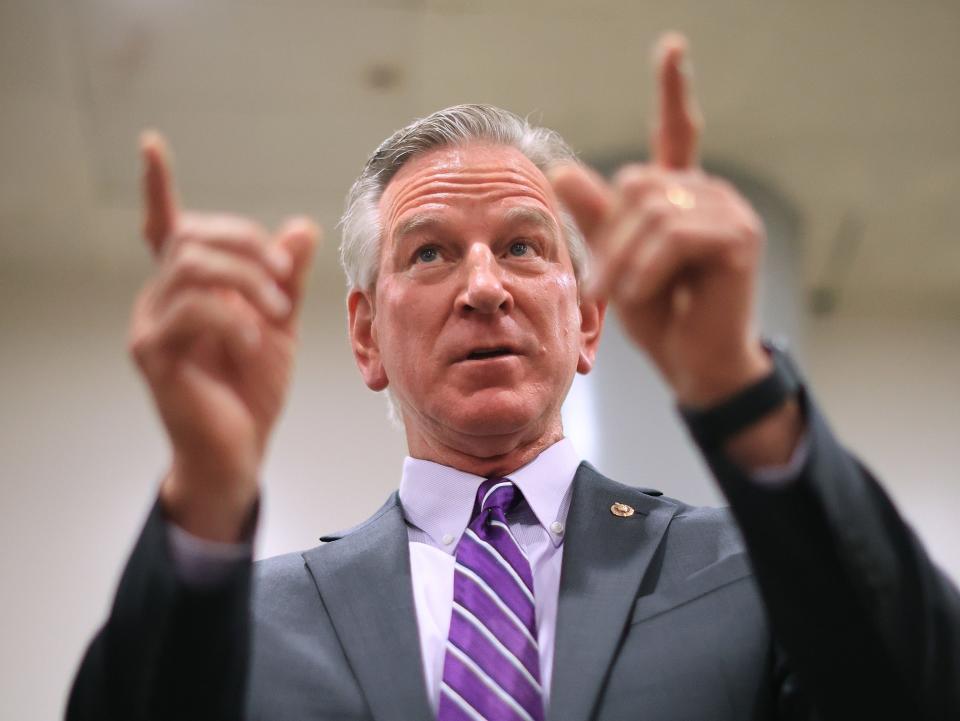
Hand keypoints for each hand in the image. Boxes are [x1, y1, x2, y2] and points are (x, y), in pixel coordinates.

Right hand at [129, 132, 318, 540]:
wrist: (238, 451)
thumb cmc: (252, 389)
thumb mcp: (279, 325)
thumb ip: (286, 279)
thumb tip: (301, 227)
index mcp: (188, 288)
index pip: (166, 228)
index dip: (158, 188)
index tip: (152, 145)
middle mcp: (161, 298)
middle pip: (192, 237)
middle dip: (248, 247)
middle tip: (285, 281)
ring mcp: (152, 324)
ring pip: (193, 266)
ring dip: (248, 282)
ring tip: (277, 314)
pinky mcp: (154, 354)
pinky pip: (193, 310)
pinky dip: (234, 319)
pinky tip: (254, 344)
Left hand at [551, 33, 770, 407]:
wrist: (695, 364)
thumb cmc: (659, 314)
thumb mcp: (615, 259)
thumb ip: (595, 216)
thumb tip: (561, 167)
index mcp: (680, 194)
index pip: (677, 130)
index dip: (672, 89)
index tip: (671, 46)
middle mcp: (708, 193)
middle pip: (637, 182)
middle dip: (610, 233)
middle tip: (603, 280)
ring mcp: (728, 211)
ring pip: (651, 210)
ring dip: (622, 256)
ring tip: (617, 293)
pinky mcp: (737, 238)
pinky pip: (673, 236)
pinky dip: (645, 267)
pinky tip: (639, 292)